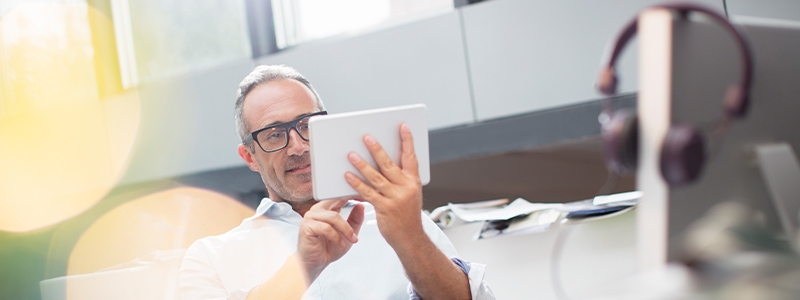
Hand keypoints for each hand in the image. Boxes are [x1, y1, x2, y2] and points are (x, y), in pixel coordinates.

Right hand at [297, 198, 364, 282]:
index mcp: (326, 208)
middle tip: (364, 205)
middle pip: (336, 202)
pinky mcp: (307, 227)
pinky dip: (336, 237)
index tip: (365, 196)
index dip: (352, 195)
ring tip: (352, 239)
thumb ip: (355, 219)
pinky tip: (339, 243)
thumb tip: (361, 205)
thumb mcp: (348, 233)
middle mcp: (317, 210)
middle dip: (351, 205)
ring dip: (346, 229)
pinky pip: (326, 228)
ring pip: (334, 216)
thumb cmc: (328, 249)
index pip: (339, 196)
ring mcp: (310, 217)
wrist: (315, 264)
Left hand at [345, 123, 424, 246]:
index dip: (407, 141)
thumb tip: (383, 163)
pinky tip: (348, 176)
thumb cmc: (407, 216)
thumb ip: (399, 180)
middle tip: (366, 137)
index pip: (411, 157)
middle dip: (377, 148)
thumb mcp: (410, 194)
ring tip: (351, 154)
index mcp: (414, 182)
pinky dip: (357, 183)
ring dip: (362, 164)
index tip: (402, 127)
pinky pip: (368, 192)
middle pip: (389, 164)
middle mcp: (406, 188)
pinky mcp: (384, 208)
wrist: (410, 239)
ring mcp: (396, 198)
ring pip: (376, 177)